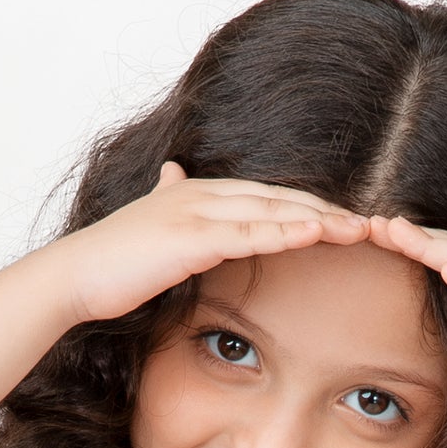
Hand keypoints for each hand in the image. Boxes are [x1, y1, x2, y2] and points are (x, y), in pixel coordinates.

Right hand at [57, 161, 370, 326]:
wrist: (75, 275)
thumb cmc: (111, 262)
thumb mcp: (147, 224)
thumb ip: (167, 199)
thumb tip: (171, 172)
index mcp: (198, 193)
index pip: (266, 197)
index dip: (307, 207)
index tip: (345, 221)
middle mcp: (202, 193)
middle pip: (279, 198)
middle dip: (327, 211)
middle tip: (371, 224)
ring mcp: (196, 212)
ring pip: (271, 211)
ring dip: (318, 220)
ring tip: (359, 230)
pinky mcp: (190, 237)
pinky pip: (248, 233)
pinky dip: (284, 232)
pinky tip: (315, 235)